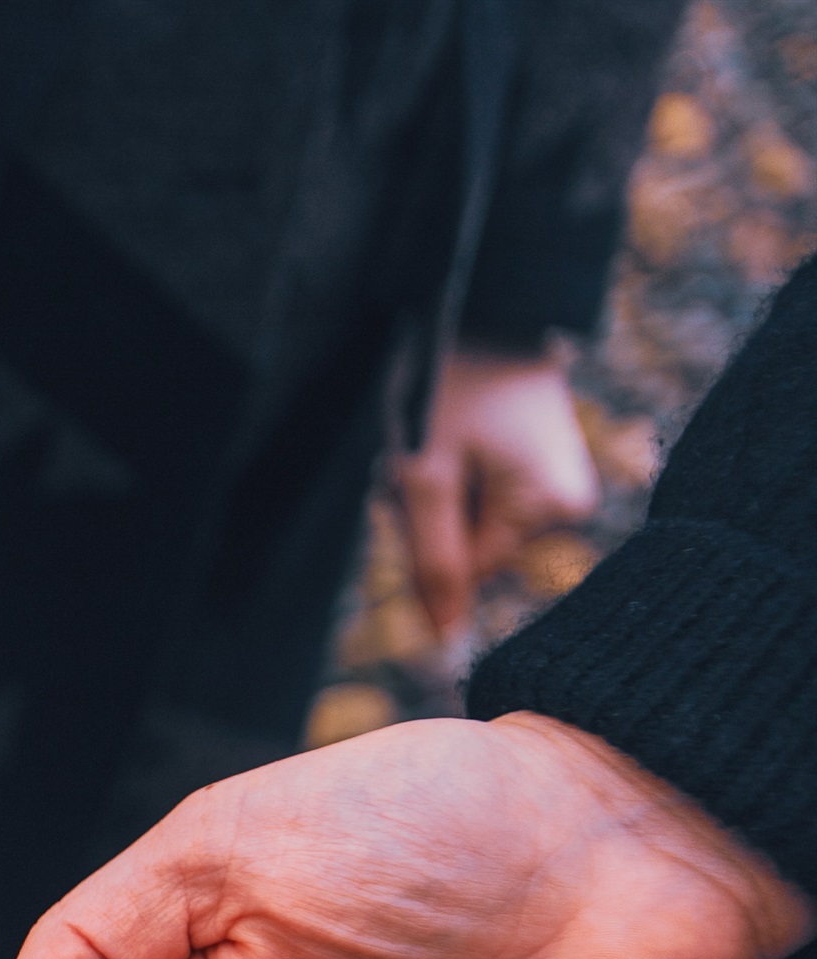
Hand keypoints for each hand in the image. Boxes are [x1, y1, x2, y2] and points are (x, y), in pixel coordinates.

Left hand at [393, 345, 599, 634]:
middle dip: (428, 509)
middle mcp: (569, 497)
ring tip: (433, 431)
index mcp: (551, 506)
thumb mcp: (423, 475)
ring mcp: (557, 474)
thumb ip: (434, 563)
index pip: (468, 569)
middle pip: (470, 544)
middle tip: (420, 449)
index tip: (411, 481)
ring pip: (467, 516)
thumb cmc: (445, 379)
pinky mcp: (540, 454)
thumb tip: (446, 642)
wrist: (477, 295)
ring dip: (431, 487)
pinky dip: (447, 468)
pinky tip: (446, 428)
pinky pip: (479, 487)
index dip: (422, 535)